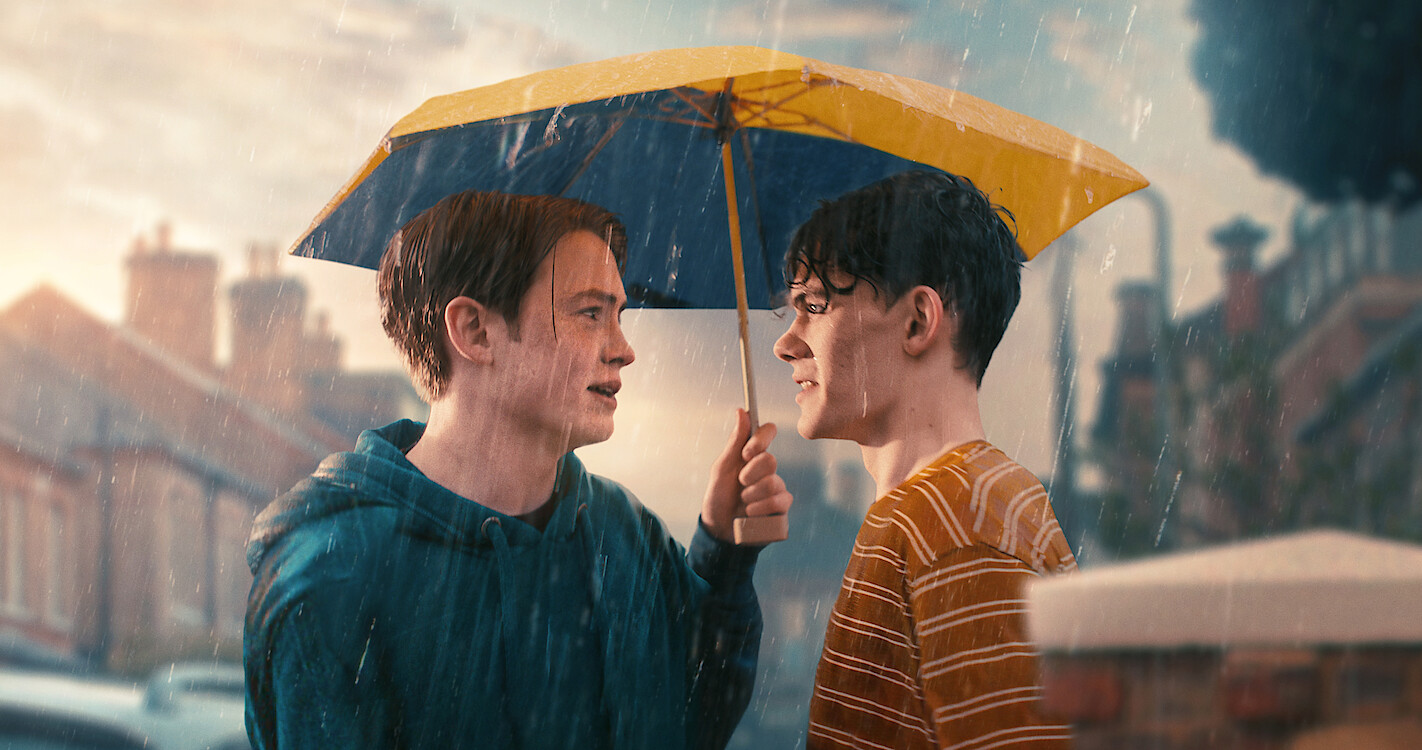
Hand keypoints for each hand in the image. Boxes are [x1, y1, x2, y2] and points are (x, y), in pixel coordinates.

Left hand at [701, 408, 792, 542]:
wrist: (719, 529)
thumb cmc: (719, 496)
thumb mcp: (722, 469)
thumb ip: (734, 442)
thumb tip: (741, 411)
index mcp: (752, 455)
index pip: (767, 432)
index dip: (761, 438)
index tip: (747, 452)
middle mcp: (768, 469)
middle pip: (770, 459)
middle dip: (749, 474)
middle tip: (740, 484)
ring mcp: (777, 488)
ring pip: (773, 482)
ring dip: (751, 495)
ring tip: (743, 502)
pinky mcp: (782, 507)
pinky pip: (780, 500)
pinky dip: (761, 508)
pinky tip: (750, 513)